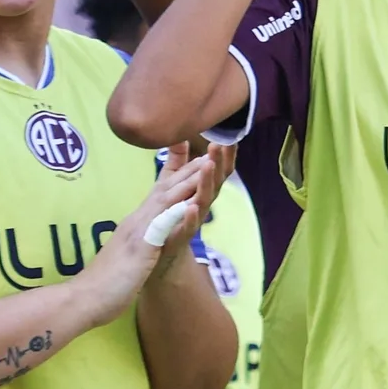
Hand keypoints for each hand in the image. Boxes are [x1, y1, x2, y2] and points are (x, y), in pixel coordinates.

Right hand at [77, 150, 213, 324]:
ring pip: (166, 200)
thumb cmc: (105, 281)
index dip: (176, 171)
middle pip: (166, 188)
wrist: (82, 299)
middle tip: (210, 146)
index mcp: (137, 222)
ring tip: (208, 162)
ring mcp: (138, 233)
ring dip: (187, 181)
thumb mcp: (128, 252)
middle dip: (189, 168)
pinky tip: (192, 205)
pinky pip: (160, 230)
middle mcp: (137, 221)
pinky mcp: (140, 250)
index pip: (160, 190)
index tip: (190, 151)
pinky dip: (176, 215)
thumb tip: (145, 232)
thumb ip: (138, 238)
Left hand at [148, 141, 236, 279]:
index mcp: (199, 190)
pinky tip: (192, 206)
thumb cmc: (169, 215)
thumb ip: (178, 161)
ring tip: (208, 165)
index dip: (224, 155)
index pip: (217, 170)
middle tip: (220, 144)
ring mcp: (192, 220)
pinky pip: (188, 225)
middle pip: (215, 181)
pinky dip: (192, 216)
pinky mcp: (179, 236)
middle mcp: (201, 203)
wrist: (157, 252)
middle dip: (218, 163)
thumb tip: (180, 135)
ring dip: (207, 183)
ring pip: (203, 199)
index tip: (230, 136)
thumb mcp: (172, 184)